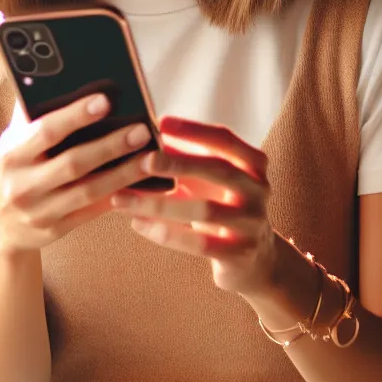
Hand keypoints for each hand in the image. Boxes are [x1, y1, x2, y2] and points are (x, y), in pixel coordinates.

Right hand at [0, 93, 153, 255]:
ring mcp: (39, 211)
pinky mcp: (57, 229)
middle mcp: (23, 183)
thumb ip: (33, 116)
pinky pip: (93, 212)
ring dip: (124, 174)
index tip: (105, 100)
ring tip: (151, 158)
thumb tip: (60, 80)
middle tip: (142, 130)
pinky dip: (119, 197)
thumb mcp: (15, 143)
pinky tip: (142, 184)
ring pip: (89, 191)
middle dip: (111, 146)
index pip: (46, 131)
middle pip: (73, 163)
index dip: (75, 116)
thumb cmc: (19, 170)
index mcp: (13, 153)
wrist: (3, 225)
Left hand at [110, 116, 280, 295]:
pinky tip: (137, 224)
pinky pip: (199, 243)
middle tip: (143, 160)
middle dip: (178, 164)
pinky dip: (165, 233)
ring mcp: (252, 222)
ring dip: (158, 205)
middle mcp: (258, 190)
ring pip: (204, 210)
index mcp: (253, 164)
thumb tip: (143, 136)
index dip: (193, 130)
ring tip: (122, 200)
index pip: (224, 140)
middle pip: (218, 170)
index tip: (160, 122)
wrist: (252, 258)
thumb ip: (184, 159)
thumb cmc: (220, 207)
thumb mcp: (208, 181)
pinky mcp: (240, 253)